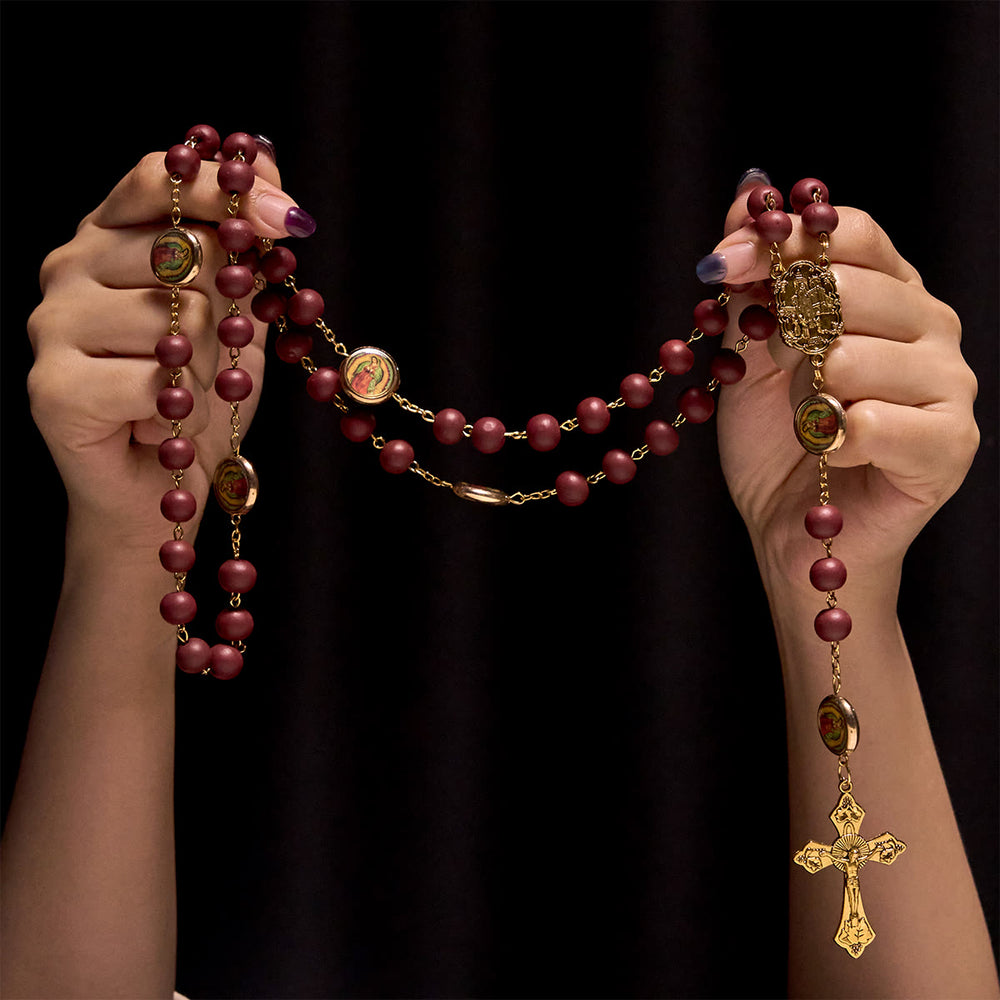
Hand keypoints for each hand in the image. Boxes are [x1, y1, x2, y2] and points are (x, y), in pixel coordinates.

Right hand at [27, 142, 303, 551]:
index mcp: (110, 237)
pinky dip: (181, 413)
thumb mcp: (235, 313)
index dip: (229, 191)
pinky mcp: (51, 386)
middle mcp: (69, 267)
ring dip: (207, 374)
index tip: (291, 220)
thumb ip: (242, 241)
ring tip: (182, 397)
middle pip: (181, 250)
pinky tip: (161, 426)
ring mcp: (51, 324)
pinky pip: (154, 381)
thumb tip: (262, 155)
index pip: (161, 176)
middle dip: (226, 316)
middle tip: (210, 360)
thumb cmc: (196, 395)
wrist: (162, 487)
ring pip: (175, 319)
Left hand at [710, 179, 978, 587]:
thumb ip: (753, 277)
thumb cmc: (777, 441)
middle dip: (786, 329)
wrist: (793, 527)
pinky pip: (874, 421)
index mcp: (889, 292)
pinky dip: (832, 440)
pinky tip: (832, 452)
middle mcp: (930, 326)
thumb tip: (747, 190)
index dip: (779, 242)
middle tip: (774, 365)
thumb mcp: (749, 352)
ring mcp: (949, 384)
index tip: (721, 266)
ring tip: (809, 421)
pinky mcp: (950, 445)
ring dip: (806, 395)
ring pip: (853, 356)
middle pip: (850, 286)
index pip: (850, 232)